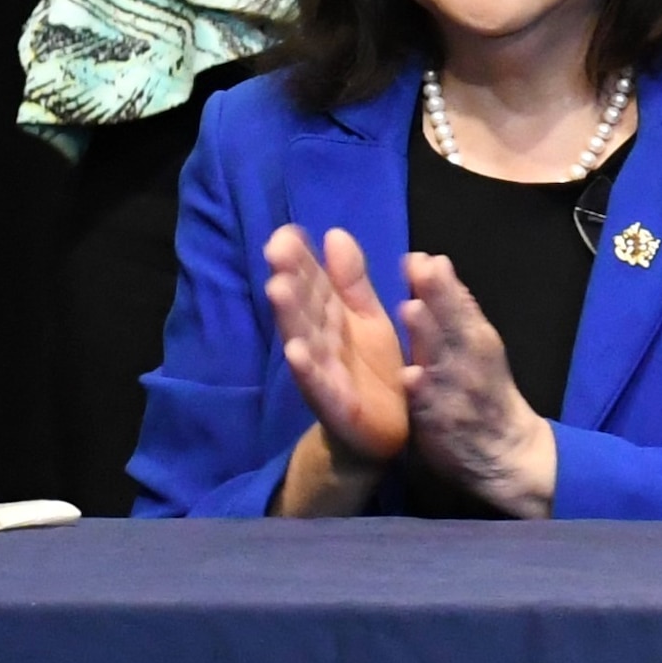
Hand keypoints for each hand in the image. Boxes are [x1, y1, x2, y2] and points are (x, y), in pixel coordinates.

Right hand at [262, 225, 413, 508]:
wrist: (387, 431)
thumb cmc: (373, 369)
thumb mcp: (366, 317)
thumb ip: (350, 280)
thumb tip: (334, 234)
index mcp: (332, 320)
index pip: (313, 284)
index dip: (301, 259)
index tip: (287, 231)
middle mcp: (322, 343)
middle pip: (303, 308)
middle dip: (290, 279)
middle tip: (275, 249)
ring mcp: (325, 374)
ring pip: (305, 340)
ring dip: (291, 317)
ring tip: (278, 289)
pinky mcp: (337, 405)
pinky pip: (320, 385)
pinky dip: (307, 370)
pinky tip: (295, 352)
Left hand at [387, 254, 554, 516]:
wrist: (507, 454)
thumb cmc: (482, 391)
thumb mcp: (474, 345)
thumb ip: (451, 307)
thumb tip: (430, 260)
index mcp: (478, 339)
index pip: (462, 306)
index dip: (445, 282)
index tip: (426, 257)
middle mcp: (472, 362)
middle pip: (456, 326)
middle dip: (440, 298)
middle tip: (423, 270)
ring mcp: (460, 394)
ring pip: (444, 361)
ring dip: (429, 336)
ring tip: (411, 310)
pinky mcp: (446, 426)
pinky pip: (433, 407)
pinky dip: (424, 392)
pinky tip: (410, 377)